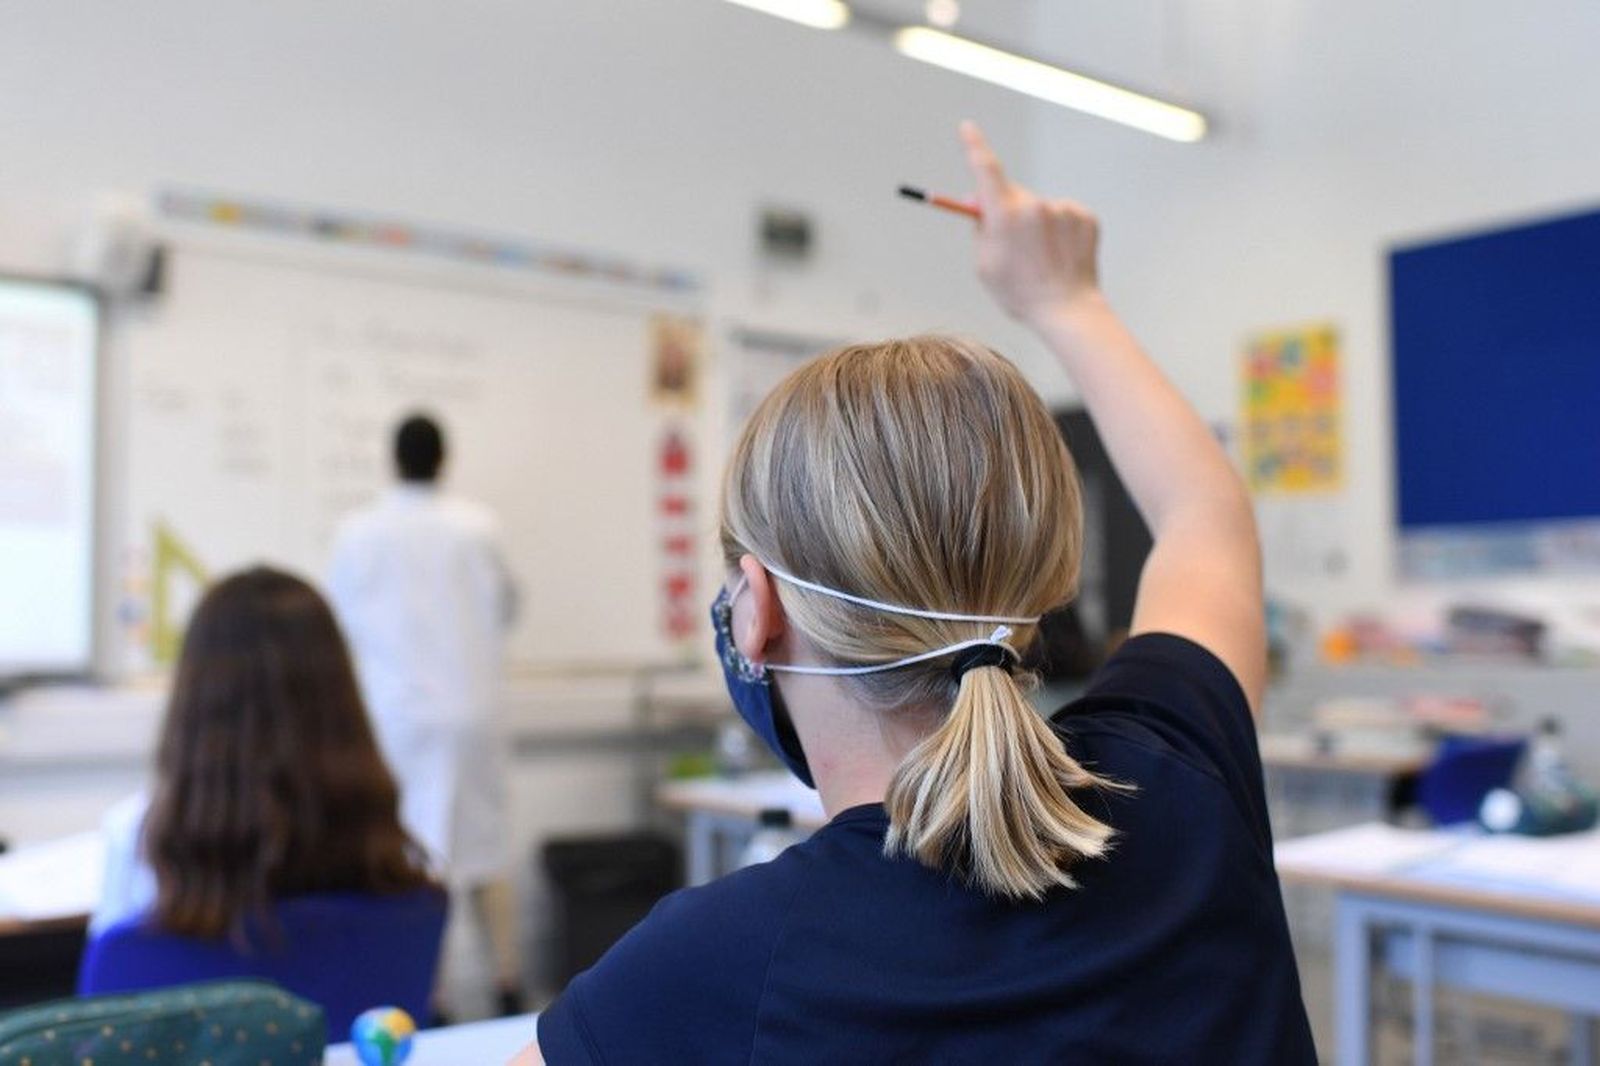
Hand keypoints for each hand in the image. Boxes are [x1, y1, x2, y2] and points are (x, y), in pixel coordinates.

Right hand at [960, 121, 1102, 326]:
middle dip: (1006, 209)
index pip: (986, 168)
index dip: (974, 145)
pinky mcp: (1085, 216)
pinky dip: (1059, 230)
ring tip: (1040, 257)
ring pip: (1040, 208)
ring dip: (1035, 224)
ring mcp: (1063, 209)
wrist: (1067, 310)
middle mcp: (1035, 205)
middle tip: (1008, 239)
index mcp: (1005, 215)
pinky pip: (1063, 215)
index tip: (967, 128)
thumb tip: (979, 200)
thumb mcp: (985, 266)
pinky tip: (1059, 254)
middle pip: (1013, 194)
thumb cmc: (1019, 293)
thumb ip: (980, 229)